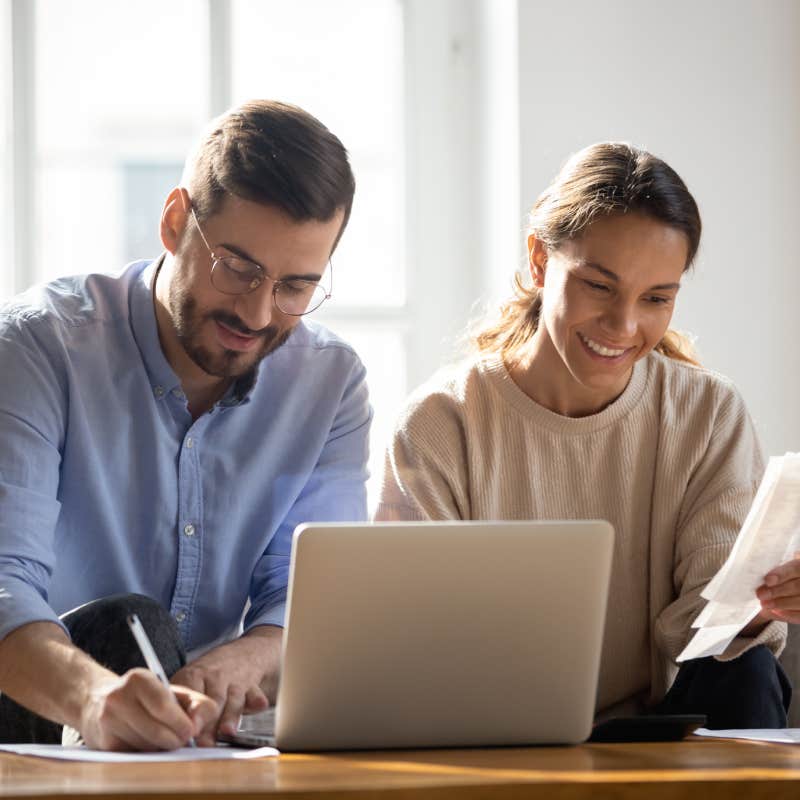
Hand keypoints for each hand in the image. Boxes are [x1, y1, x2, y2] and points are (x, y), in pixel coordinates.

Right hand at [80, 668, 217, 750]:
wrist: (98, 701)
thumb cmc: (145, 697)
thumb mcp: (172, 691)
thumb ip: (196, 703)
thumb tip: (197, 727)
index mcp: (138, 679)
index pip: (162, 706)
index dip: (180, 722)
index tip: (191, 731)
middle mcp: (118, 698)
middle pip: (156, 730)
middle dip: (175, 739)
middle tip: (183, 740)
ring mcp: (107, 721)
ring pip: (146, 746)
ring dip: (162, 748)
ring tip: (165, 738)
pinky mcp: (104, 743)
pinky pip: (135, 755)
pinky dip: (148, 752)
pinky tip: (148, 742)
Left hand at [170, 628, 278, 745]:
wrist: (243, 654)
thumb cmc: (210, 676)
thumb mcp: (190, 681)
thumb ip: (180, 706)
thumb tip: (169, 734)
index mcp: (193, 676)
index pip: (188, 693)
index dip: (187, 712)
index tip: (186, 728)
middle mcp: (215, 677)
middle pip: (211, 701)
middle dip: (208, 721)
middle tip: (203, 742)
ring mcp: (235, 681)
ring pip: (232, 700)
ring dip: (230, 715)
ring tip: (227, 731)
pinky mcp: (252, 687)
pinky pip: (255, 694)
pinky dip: (257, 700)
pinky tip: (258, 705)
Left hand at [756, 553, 799, 622]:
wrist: (790, 587)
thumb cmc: (780, 576)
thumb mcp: (778, 570)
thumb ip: (772, 572)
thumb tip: (755, 577)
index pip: (795, 568)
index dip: (781, 574)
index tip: (767, 580)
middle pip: (797, 586)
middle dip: (777, 591)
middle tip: (760, 594)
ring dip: (781, 604)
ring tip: (764, 604)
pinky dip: (788, 614)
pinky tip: (775, 612)